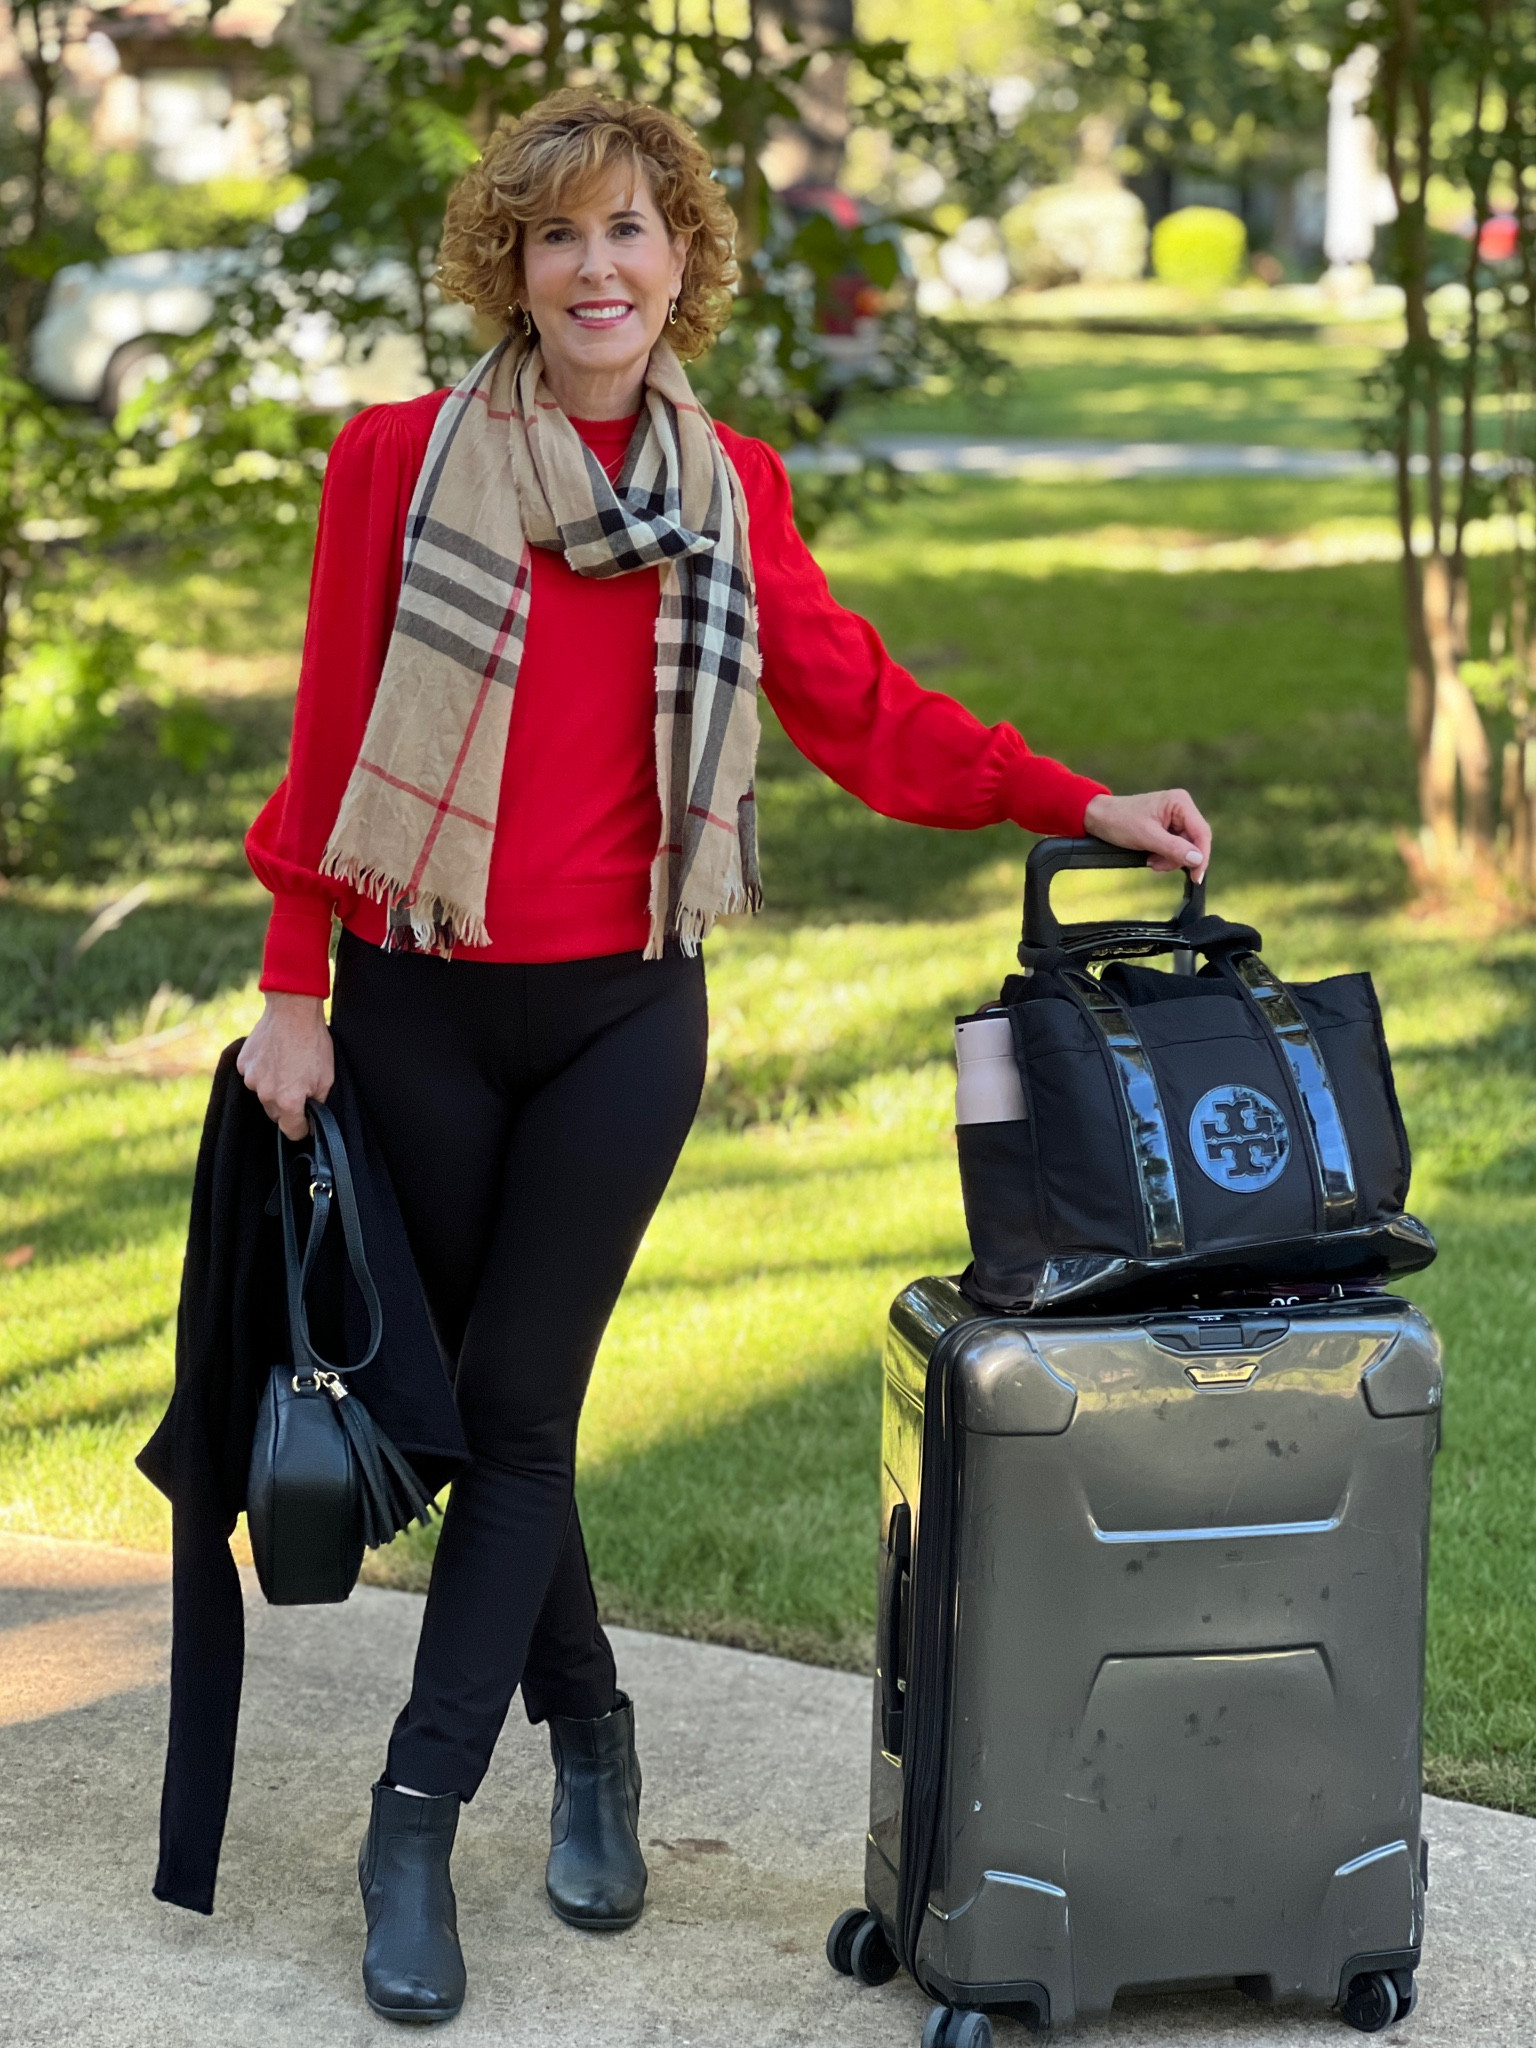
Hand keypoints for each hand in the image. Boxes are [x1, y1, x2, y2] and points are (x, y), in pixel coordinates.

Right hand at [236, 992, 334, 1140]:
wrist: (292, 1011)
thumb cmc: (313, 1043)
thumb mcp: (326, 1077)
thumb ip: (318, 1104)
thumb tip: (313, 1119)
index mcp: (288, 1101)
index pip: (292, 1131)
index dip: (303, 1128)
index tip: (308, 1122)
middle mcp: (266, 1095)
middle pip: (276, 1115)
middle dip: (288, 1108)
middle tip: (300, 1087)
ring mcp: (251, 1079)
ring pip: (264, 1096)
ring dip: (274, 1089)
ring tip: (288, 1067)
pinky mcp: (243, 1065)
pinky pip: (254, 1078)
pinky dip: (263, 1073)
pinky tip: (275, 1057)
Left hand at [1082, 789, 1210, 882]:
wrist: (1099, 818)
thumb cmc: (1120, 821)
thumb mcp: (1147, 837)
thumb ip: (1174, 848)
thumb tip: (1198, 859)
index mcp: (1180, 803)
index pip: (1201, 833)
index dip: (1201, 856)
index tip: (1197, 876)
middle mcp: (1182, 808)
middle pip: (1194, 842)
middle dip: (1178, 858)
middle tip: (1158, 866)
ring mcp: (1175, 818)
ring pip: (1185, 848)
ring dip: (1169, 860)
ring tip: (1151, 861)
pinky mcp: (1168, 828)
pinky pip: (1176, 848)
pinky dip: (1165, 857)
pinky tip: (1151, 857)